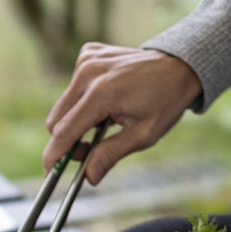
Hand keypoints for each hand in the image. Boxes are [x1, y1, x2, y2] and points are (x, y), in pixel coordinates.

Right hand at [43, 45, 202, 183]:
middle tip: (89, 152)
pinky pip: (73, 87)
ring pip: (64, 106)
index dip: (54, 156)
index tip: (50, 174)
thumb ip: (110, 155)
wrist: (180, 66)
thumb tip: (88, 177)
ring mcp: (86, 60)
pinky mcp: (88, 54)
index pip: (64, 131)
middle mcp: (88, 73)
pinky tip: (106, 98)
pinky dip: (83, 99)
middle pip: (57, 120)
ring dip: (76, 121)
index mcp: (101, 93)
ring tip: (104, 123)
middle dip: (67, 141)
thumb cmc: (165, 101)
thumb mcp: (143, 135)